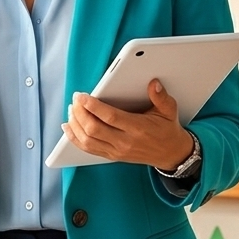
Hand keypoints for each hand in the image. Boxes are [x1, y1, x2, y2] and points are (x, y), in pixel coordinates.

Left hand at [61, 80, 193, 168]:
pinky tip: (68, 127)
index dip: (92, 106)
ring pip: (87, 140)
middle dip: (80, 113)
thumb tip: (154, 83)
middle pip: (93, 129)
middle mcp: (125, 142)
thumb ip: (161, 97)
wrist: (171, 154)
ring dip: (75, 124)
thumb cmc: (167, 129)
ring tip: (71, 109)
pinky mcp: (112, 155)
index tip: (81, 96)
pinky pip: (88, 149)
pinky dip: (74, 138)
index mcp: (138, 129)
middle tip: (75, 99)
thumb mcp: (169, 111)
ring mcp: (116, 151)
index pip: (110, 117)